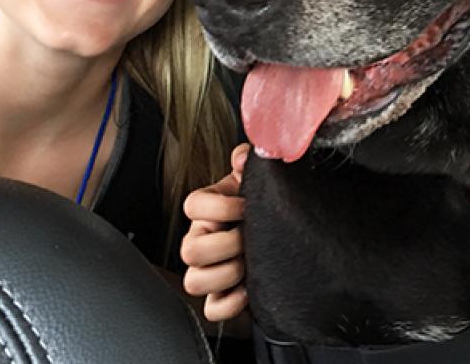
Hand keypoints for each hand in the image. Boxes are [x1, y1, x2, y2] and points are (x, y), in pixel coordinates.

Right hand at [181, 143, 249, 321]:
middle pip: (189, 250)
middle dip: (226, 245)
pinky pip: (212, 310)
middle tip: (248, 240)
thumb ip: (248, 162)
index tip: (246, 206)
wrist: (280, 235)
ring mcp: (207, 271)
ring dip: (226, 275)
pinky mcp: (221, 297)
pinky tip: (249, 289)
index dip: (221, 208)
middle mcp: (200, 241)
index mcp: (207, 211)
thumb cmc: (259, 207)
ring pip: (194, 282)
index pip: (193, 206)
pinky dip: (231, 303)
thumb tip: (244, 159)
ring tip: (249, 265)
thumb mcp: (255, 180)